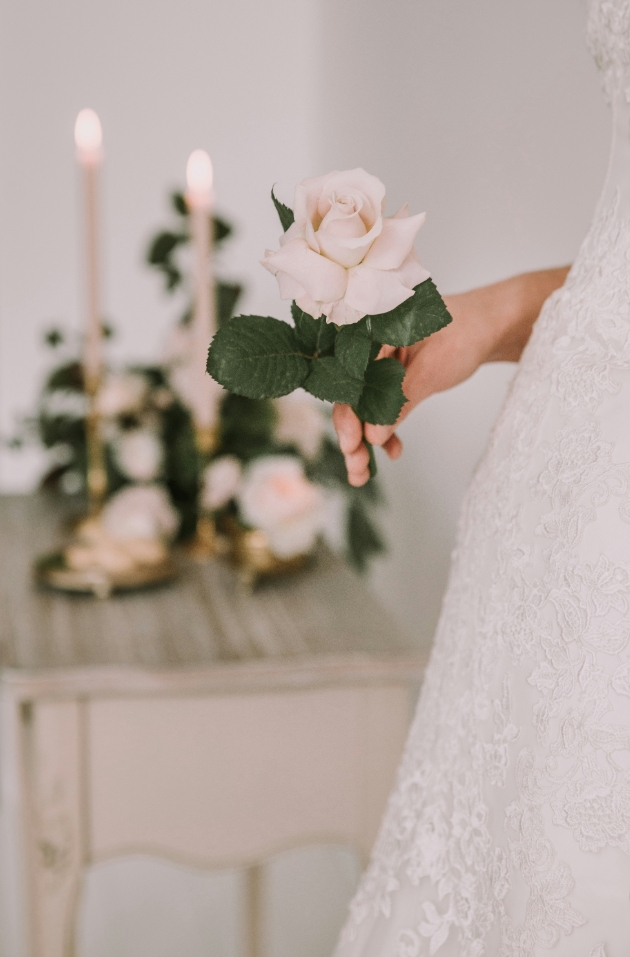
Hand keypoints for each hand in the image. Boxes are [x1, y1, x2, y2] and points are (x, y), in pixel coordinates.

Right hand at [333, 267, 569, 485]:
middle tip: (357, 467)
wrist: (486, 327)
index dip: (347, 413)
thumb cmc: (464, 333)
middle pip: (351, 396)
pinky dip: (383, 431)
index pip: (350, 377)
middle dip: (352, 434)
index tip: (351, 443)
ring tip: (363, 472)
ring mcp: (377, 365)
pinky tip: (392, 450)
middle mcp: (369, 348)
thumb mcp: (435, 367)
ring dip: (363, 440)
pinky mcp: (388, 379)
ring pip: (362, 406)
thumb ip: (401, 399)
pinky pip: (379, 408)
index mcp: (372, 332)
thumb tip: (373, 434)